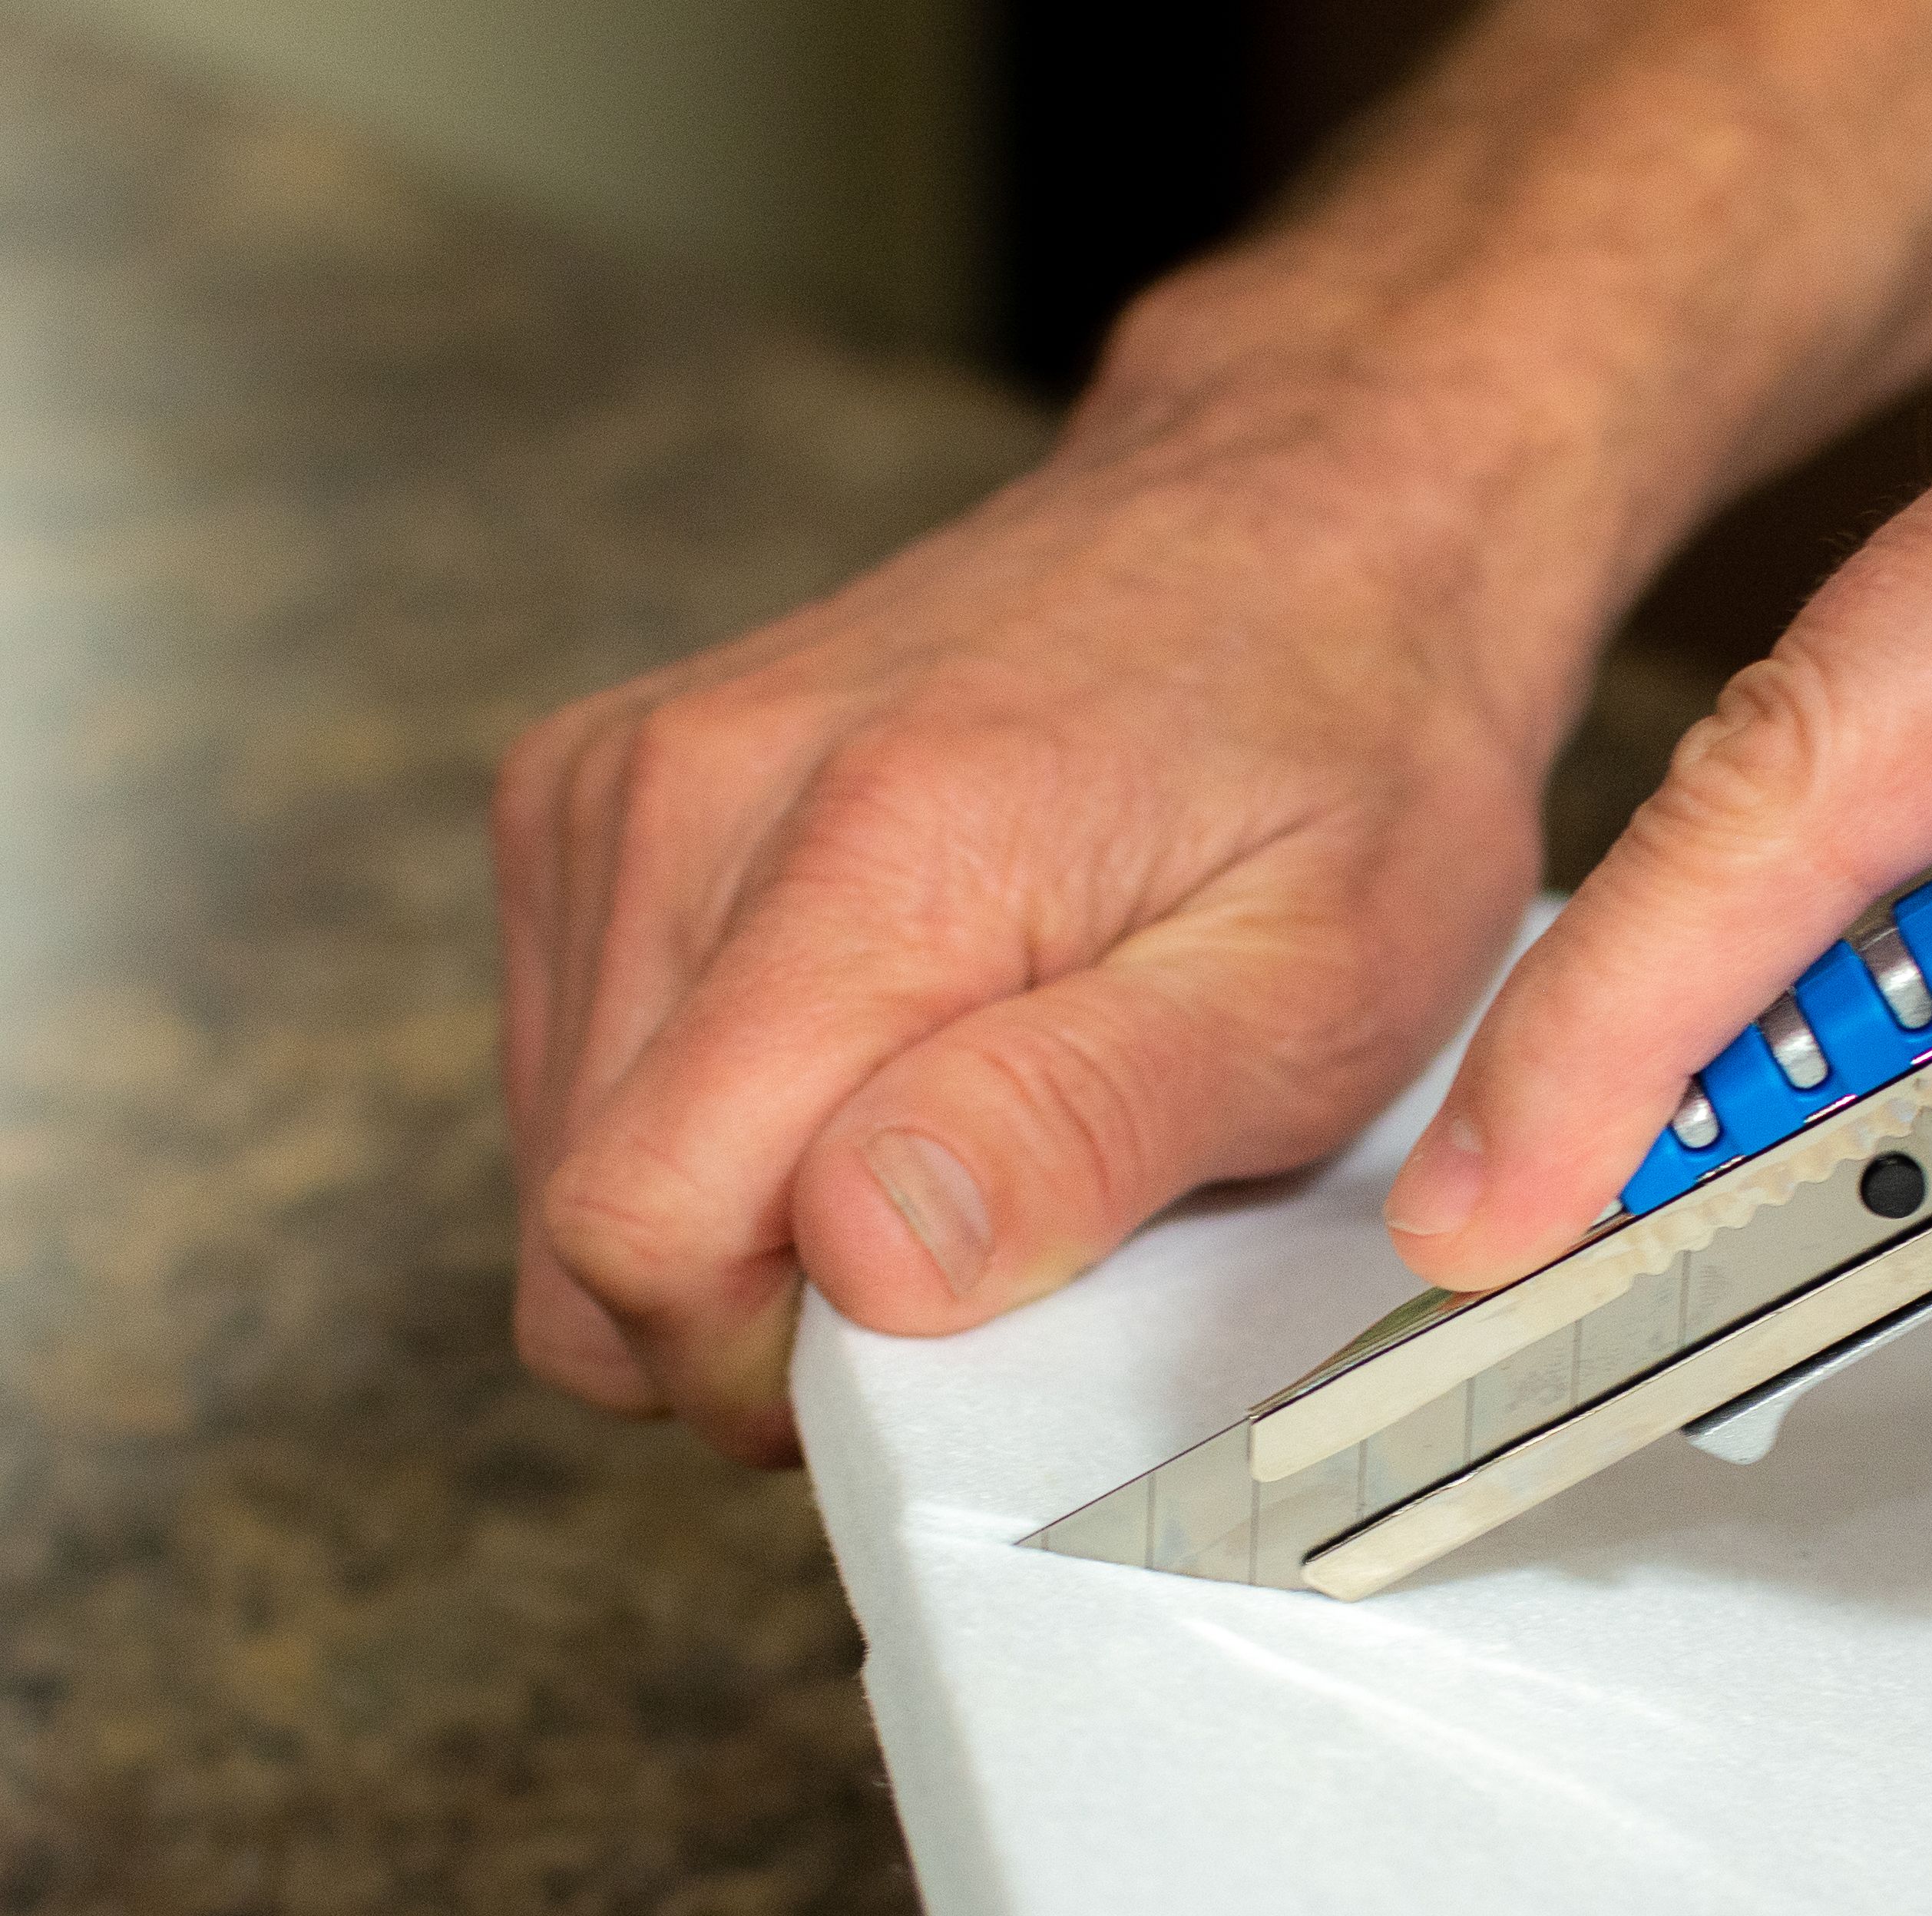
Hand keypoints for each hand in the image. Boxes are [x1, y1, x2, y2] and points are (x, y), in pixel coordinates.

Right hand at [497, 286, 1593, 1461]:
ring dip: (748, 1207)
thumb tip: (867, 1260)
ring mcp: (620, 780)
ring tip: (963, 1101)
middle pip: (582, 1231)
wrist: (1309, 519)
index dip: (787, 1366)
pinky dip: (722, 1110)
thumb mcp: (1315, 983)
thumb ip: (1084, 1124)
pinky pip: (583, 1064)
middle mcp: (692, 794)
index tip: (960, 1322)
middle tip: (991, 1222)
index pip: (643, 1242)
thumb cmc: (1347, 757)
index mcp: (870, 856)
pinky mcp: (598, 787)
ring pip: (570, 1163)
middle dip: (767, 1310)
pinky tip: (886, 1032)